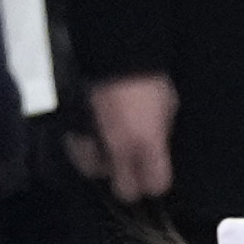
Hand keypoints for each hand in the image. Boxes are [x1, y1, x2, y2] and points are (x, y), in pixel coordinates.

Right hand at [83, 74, 178, 209]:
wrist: (116, 52)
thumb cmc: (148, 76)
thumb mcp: (168, 106)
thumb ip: (161, 133)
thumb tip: (157, 146)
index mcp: (147, 143)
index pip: (156, 184)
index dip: (158, 182)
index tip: (157, 175)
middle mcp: (119, 149)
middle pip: (125, 191)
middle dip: (131, 183)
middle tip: (134, 170)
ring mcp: (94, 141)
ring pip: (95, 172)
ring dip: (103, 166)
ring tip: (109, 154)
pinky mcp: (75, 129)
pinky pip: (79, 150)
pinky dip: (84, 148)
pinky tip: (92, 138)